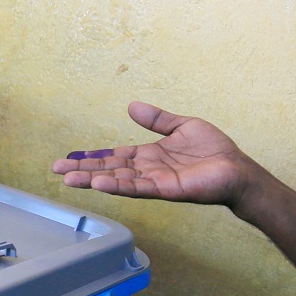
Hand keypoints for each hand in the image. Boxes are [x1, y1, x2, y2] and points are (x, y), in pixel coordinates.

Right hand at [52, 101, 259, 208]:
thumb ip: (157, 119)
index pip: (114, 156)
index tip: (69, 158)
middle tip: (56, 171)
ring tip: (69, 180)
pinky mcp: (167, 189)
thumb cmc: (215, 151)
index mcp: (148, 156)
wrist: (239, 170)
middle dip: (82, 171)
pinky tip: (99, 184)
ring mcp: (155, 181)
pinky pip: (137, 187)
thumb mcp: (182, 126)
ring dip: (93, 180)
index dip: (92, 157)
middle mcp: (147, 170)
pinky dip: (117, 186)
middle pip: (108, 169)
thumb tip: (131, 106)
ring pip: (117, 180)